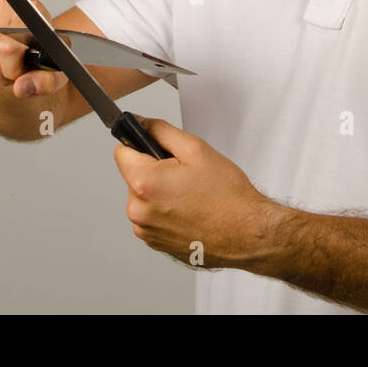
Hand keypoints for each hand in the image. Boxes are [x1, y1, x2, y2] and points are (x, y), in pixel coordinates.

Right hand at [0, 0, 64, 98]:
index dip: (12, 70)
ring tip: (1, 65)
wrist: (33, 42)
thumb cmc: (45, 55)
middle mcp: (6, 3)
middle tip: (11, 72)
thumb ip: (45, 82)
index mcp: (33, 12)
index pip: (7, 48)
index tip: (20, 73)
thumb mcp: (56, 72)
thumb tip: (21, 88)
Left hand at [115, 117, 278, 269]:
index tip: (158, 149)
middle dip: (155, 170)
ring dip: (160, 192)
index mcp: (144, 184)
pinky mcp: (154, 242)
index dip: (141, 145)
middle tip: (185, 174)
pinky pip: (152, 216)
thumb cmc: (227, 196)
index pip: (121, 151)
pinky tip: (189, 210)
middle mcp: (138, 210)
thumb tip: (141, 124)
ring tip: (191, 195)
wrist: (246, 233)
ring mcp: (145, 230)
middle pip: (133, 176)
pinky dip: (165, 211)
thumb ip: (161, 131)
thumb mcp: (196, 149)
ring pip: (143, 197)